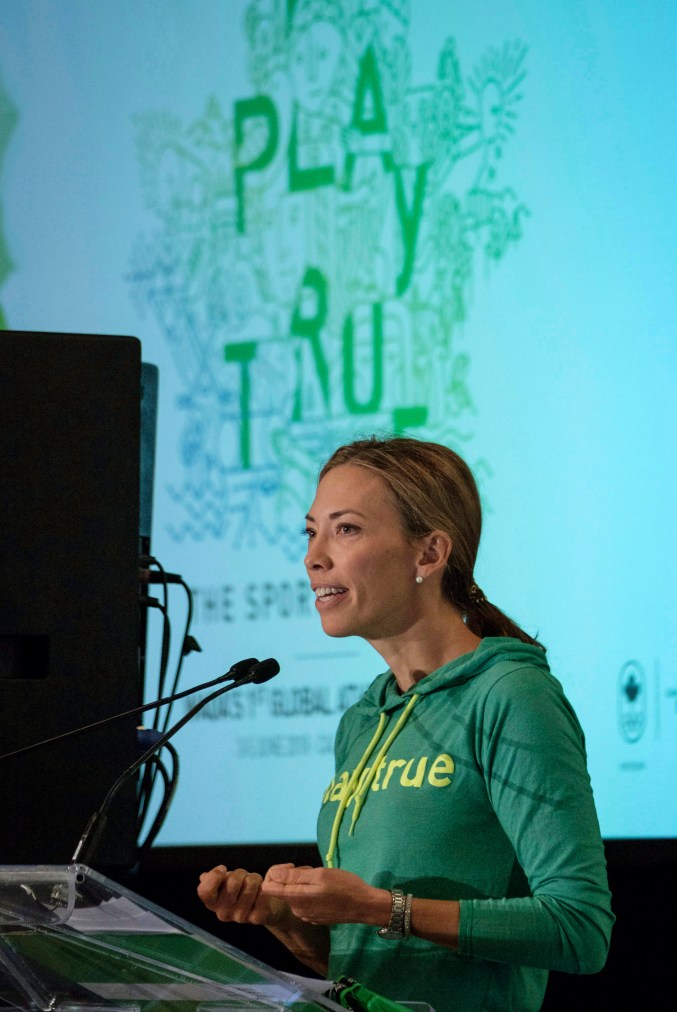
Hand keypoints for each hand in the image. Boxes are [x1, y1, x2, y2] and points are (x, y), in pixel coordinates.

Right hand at [197, 865, 288, 926]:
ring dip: (254, 879)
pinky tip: (262, 893)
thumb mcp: (225, 882)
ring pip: (249, 884)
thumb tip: (203, 877)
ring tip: (254, 885)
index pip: (204, 891)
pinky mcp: (257, 917)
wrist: (265, 906)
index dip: (213, 876)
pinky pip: (262, 894)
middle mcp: (223, 913)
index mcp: (212, 903)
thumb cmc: (241, 890)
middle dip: (240, 873)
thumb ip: (213, 879)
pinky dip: (264, 888)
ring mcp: (240, 917)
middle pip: (231, 882)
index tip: (223, 868)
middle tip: (244, 879)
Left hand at [261, 864, 388, 925]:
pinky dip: (310, 892)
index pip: (268, 887)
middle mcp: (297, 910)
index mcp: (296, 898)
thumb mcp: (319, 875)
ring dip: (303, 883)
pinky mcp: (314, 917)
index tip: (292, 866)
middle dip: (294, 875)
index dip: (275, 873)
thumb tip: (272, 874)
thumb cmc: (343, 886)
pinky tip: (325, 889)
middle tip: (313, 870)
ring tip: (321, 879)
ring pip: (295, 893)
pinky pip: (304, 901)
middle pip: (283, 888)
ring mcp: (306, 915)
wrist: (364, 905)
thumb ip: (294, 875)